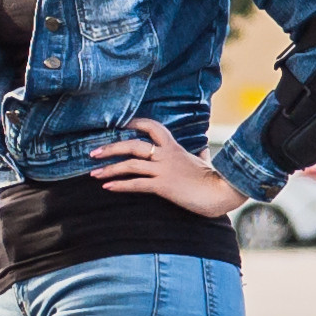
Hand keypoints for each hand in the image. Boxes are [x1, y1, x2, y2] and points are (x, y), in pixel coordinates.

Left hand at [90, 117, 245, 218]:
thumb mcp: (205, 161)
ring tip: (94, 173)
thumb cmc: (214, 179)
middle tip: (93, 152)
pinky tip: (108, 187)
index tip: (120, 126)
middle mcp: (166, 155)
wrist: (223, 192)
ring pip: (131, 165)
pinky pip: (137, 184)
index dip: (135, 124)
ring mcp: (164, 170)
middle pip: (133, 145)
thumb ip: (200, 154)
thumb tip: (204, 151)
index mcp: (174, 147)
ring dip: (110, 168)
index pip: (152, 127)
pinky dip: (120, 185)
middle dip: (111, 148)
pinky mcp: (164, 186)